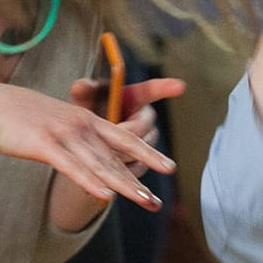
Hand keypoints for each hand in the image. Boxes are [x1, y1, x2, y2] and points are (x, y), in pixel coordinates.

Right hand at [0, 82, 175, 210]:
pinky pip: (71, 167)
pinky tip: (105, 195)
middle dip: (140, 179)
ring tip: (143, 200)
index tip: (169, 167)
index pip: (124, 138)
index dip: (149, 152)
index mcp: (85, 119)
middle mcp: (80, 126)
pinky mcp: (44, 145)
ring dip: (122, 184)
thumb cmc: (22, 117)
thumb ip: (78, 136)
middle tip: (158, 199)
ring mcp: (63, 134)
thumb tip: (94, 154)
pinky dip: (90, 181)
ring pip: (99, 164)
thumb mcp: (58, 122)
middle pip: (117, 156)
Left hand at [68, 75, 185, 175]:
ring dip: (123, 157)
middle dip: (129, 137)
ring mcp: (145, 141)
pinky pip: (137, 168)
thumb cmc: (88, 114)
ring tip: (104, 161)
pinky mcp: (141, 162)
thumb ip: (84, 92)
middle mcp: (144, 118)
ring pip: (141, 152)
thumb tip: (83, 85)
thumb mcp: (84, 101)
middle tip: (112, 144)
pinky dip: (122, 173)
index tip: (179, 85)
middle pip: (143, 128)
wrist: (85, 142)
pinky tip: (109, 176)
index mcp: (134, 98)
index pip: (151, 90)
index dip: (166, 87)